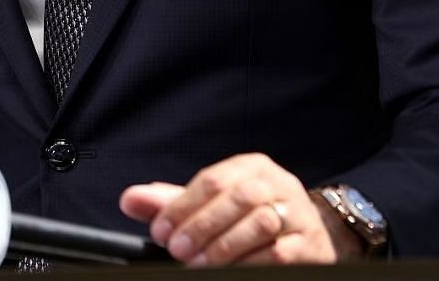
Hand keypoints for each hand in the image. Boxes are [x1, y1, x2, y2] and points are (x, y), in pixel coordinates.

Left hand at [119, 153, 361, 266]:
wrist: (307, 234)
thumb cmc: (249, 216)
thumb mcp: (214, 204)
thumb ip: (173, 202)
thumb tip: (131, 198)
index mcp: (252, 167)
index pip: (215, 179)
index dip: (183, 206)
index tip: (160, 231)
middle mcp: (278, 183)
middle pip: (240, 197)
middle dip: (203, 225)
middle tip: (177, 249)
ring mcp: (296, 213)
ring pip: (261, 222)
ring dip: (224, 245)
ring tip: (198, 263)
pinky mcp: (306, 243)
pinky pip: (277, 252)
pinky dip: (248, 263)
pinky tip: (229, 271)